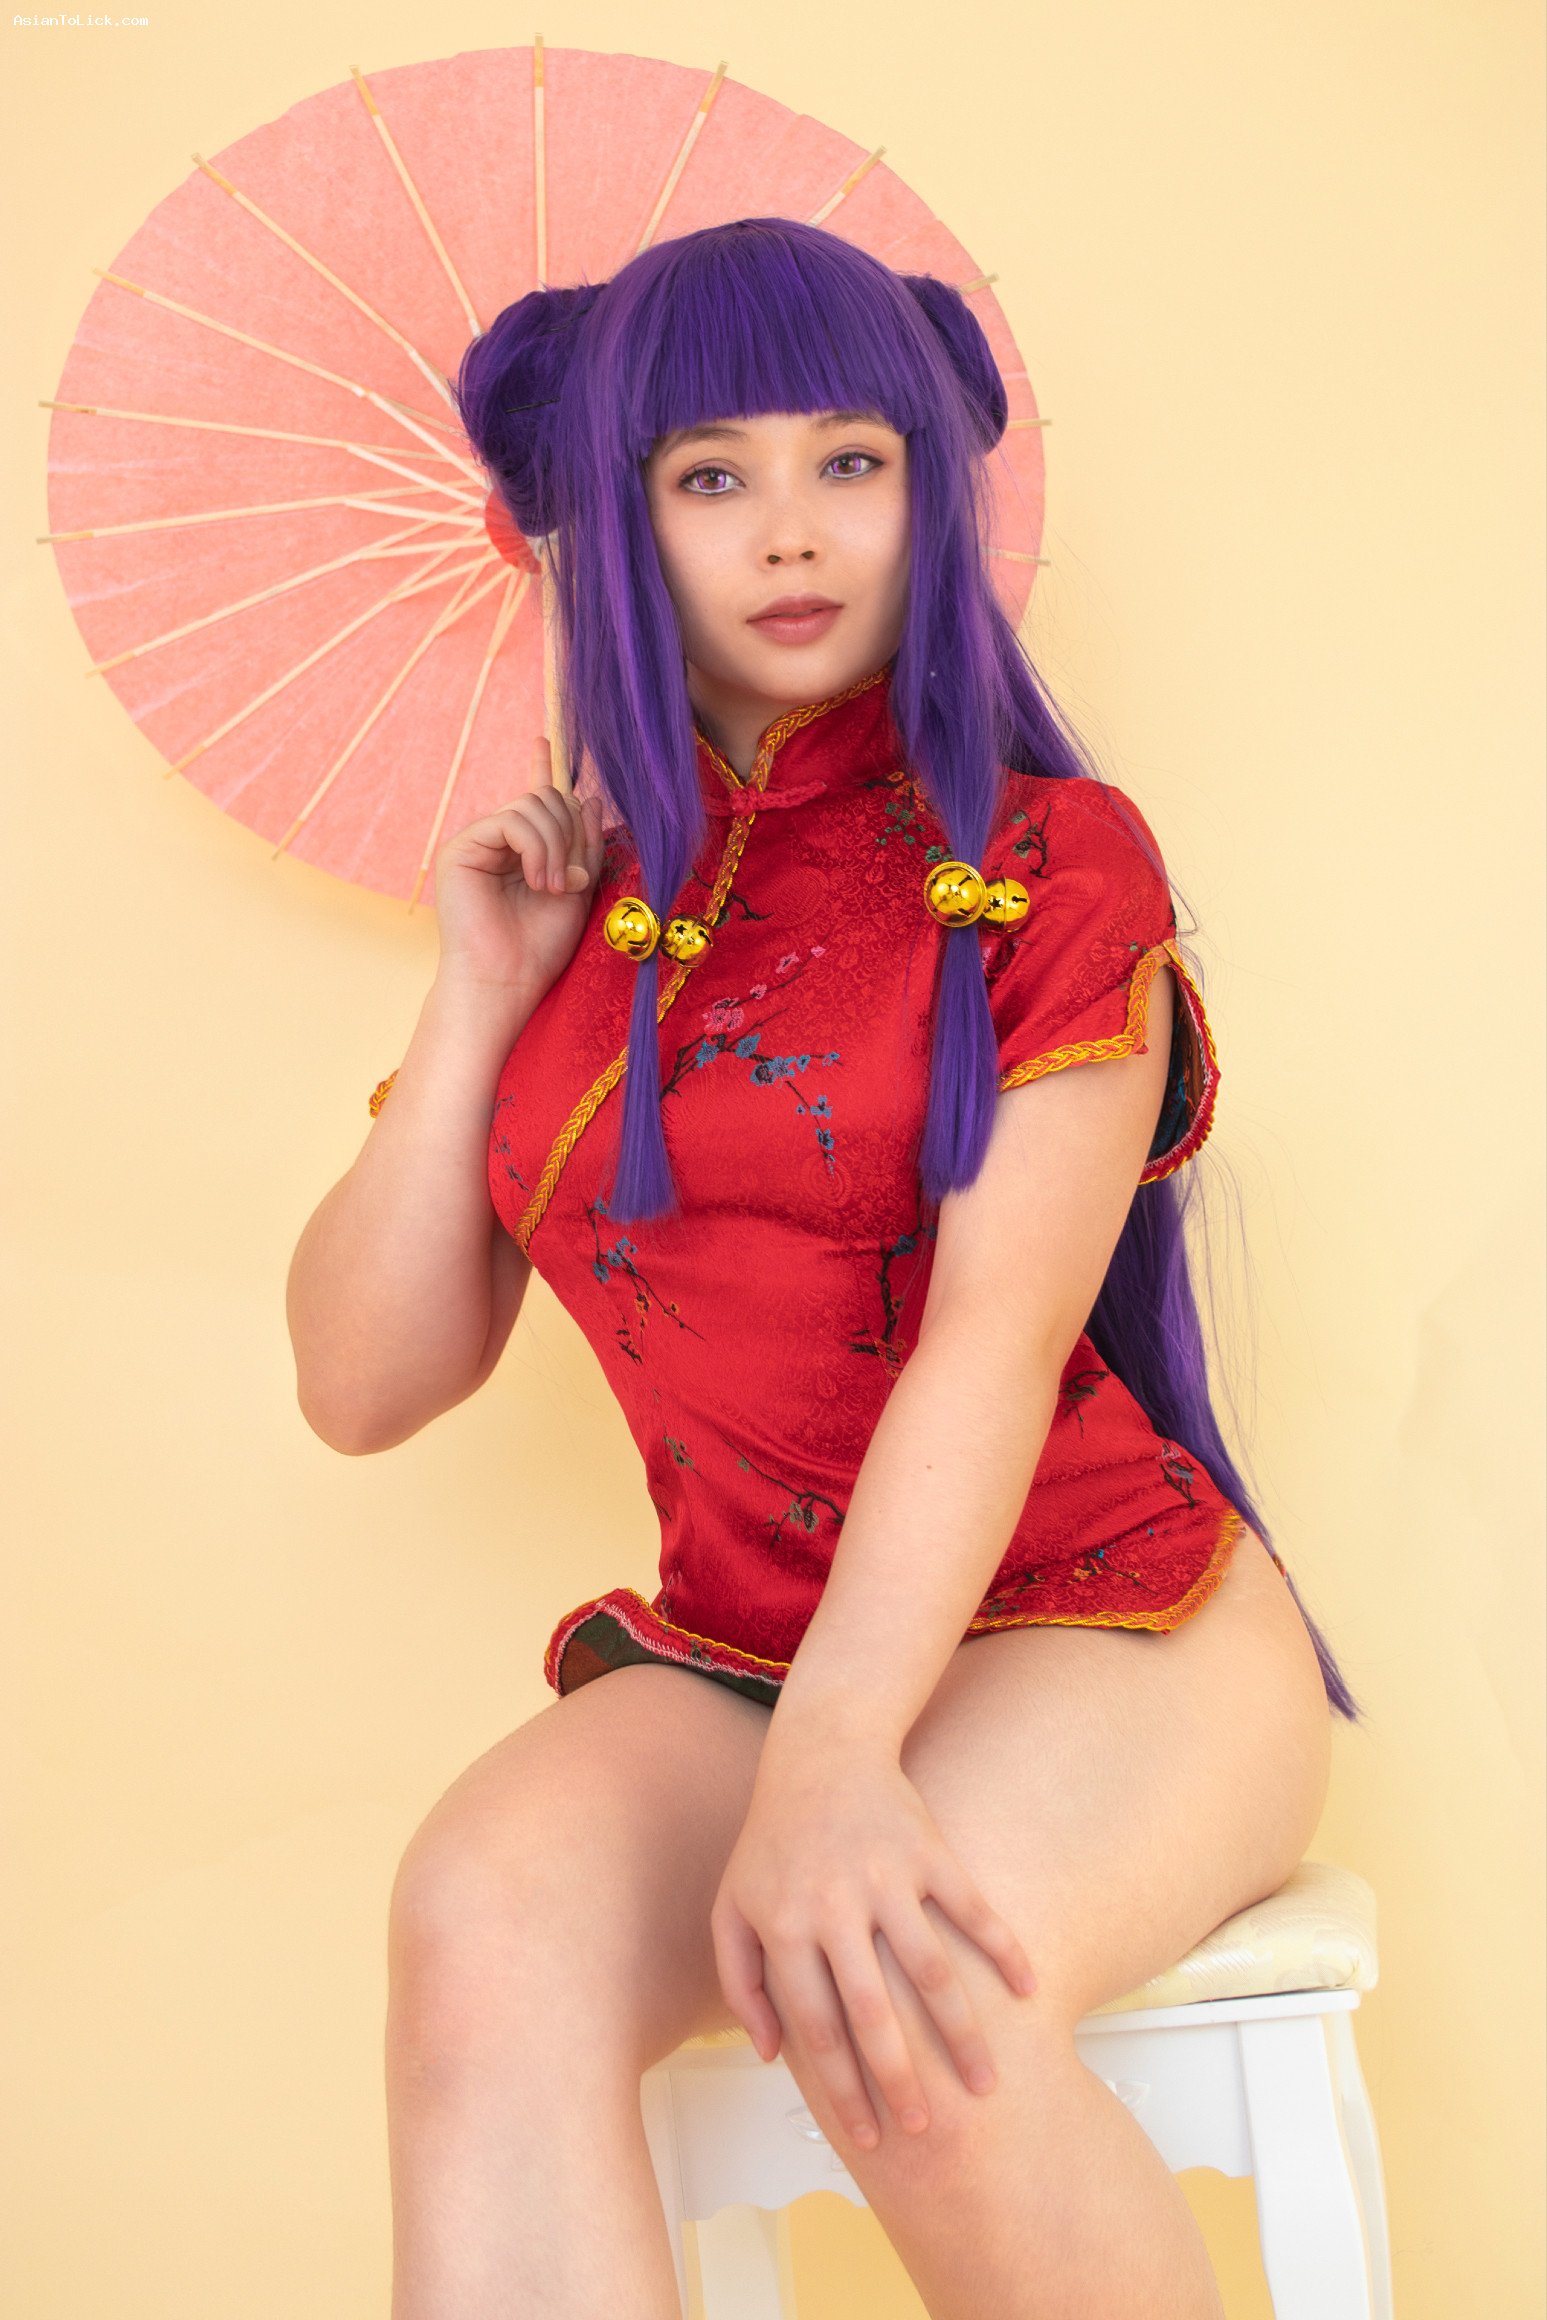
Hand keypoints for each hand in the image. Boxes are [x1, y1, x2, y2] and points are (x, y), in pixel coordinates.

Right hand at [433, 736, 605, 998]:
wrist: (506, 982)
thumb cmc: (539, 946)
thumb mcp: (577, 889)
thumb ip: (582, 846)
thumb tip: (590, 797)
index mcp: (522, 851)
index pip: (536, 800)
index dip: (542, 769)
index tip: (543, 741)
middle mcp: (496, 842)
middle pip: (545, 800)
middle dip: (569, 834)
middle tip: (570, 882)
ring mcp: (477, 843)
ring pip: (531, 805)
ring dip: (556, 846)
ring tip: (554, 888)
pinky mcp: (461, 850)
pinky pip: (511, 821)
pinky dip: (536, 848)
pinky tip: (537, 880)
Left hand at [710, 1732, 1035, 2151]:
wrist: (822, 1750)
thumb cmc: (773, 1838)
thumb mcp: (732, 1907)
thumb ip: (740, 1982)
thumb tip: (769, 2055)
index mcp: (785, 1925)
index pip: (815, 2026)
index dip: (842, 2088)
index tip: (867, 2137)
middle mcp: (836, 1905)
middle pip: (873, 2012)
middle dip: (901, 2080)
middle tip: (927, 2131)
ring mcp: (887, 1878)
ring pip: (931, 1972)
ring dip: (962, 2034)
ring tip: (986, 2086)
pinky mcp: (929, 1851)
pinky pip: (973, 1910)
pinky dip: (1004, 1951)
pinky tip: (1029, 1992)